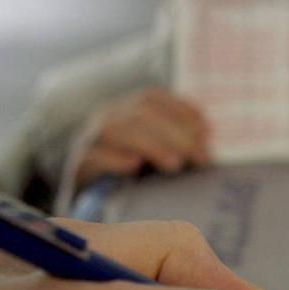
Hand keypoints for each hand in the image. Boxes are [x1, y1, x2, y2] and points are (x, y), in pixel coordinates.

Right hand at [76, 89, 211, 186]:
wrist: (92, 192)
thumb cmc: (135, 168)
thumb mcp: (158, 150)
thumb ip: (179, 143)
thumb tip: (206, 147)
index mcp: (128, 107)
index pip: (154, 97)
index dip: (183, 111)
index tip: (208, 133)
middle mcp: (108, 115)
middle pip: (141, 114)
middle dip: (176, 134)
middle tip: (200, 158)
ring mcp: (91, 137)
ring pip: (117, 130)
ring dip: (151, 145)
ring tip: (175, 164)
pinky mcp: (80, 164)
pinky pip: (94, 157)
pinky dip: (114, 160)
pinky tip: (134, 166)